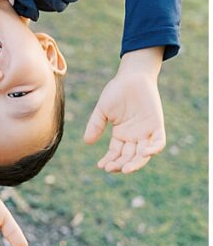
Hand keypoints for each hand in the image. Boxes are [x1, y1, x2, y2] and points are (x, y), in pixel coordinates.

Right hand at [84, 47, 165, 173]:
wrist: (132, 77)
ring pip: (143, 154)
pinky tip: (145, 152)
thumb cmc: (116, 92)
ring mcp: (146, 132)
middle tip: (112, 168)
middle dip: (121, 164)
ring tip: (126, 168)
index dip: (109, 160)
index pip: (115, 153)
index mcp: (120, 134)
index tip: (101, 166)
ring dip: (136, 163)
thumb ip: (95, 125)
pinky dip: (154, 149)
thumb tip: (87, 142)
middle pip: (129, 157)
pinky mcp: (157, 126)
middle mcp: (134, 136)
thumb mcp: (102, 110)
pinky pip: (159, 142)